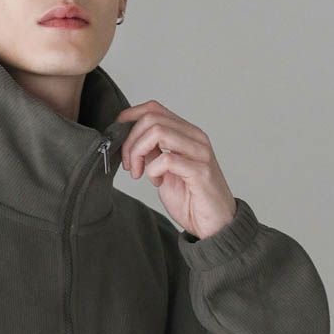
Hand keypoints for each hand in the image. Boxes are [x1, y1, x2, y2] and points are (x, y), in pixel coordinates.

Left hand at [115, 101, 236, 239]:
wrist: (215, 224)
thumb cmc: (191, 199)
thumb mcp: (163, 171)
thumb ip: (151, 154)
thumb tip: (130, 141)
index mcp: (186, 134)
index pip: (154, 108)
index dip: (130, 118)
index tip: (118, 137)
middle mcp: (195, 138)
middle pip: (152, 118)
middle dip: (130, 141)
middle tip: (128, 165)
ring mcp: (200, 152)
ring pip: (158, 132)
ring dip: (138, 152)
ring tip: (137, 172)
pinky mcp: (200, 171)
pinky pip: (167, 159)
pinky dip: (153, 170)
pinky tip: (156, 182)